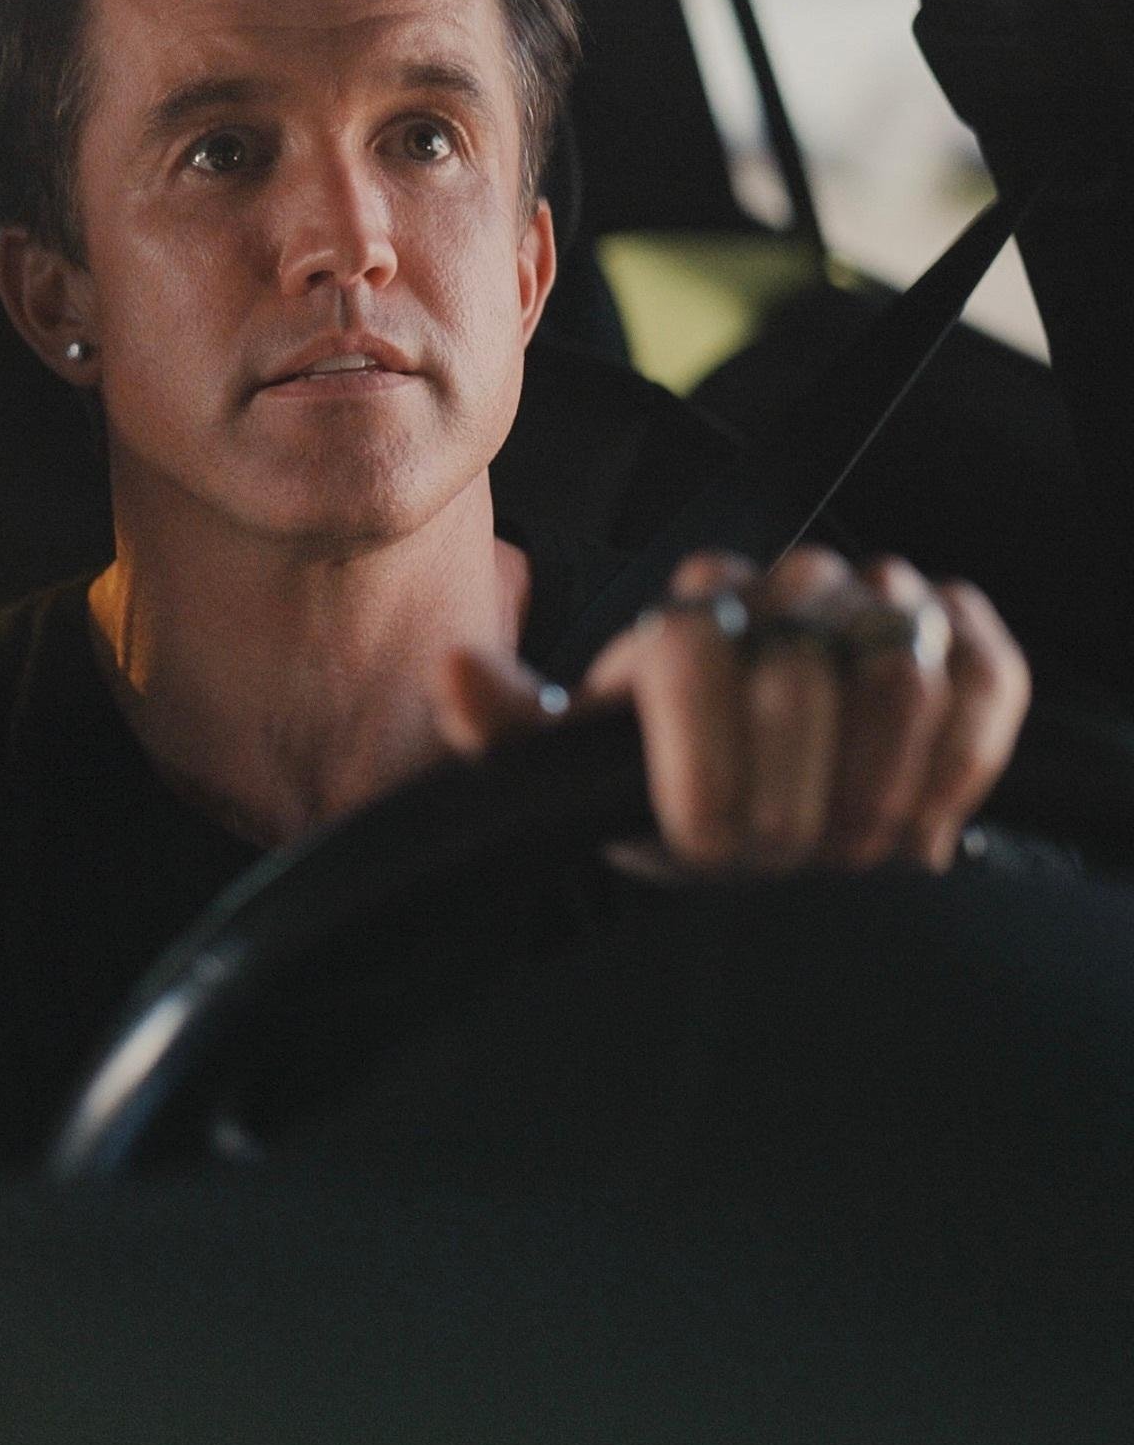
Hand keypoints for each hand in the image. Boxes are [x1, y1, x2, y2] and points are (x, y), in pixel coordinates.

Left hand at [437, 546, 1029, 872]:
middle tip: (783, 856)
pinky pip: (989, 677)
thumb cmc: (660, 785)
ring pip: (900, 671)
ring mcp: (879, 603)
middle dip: (792, 795)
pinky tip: (919, 825)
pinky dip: (963, 761)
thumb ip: (510, 733)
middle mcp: (784, 587)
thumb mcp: (573, 774)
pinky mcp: (961, 635)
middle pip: (799, 673)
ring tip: (844, 842)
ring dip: (876, 785)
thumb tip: (456, 671)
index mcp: (688, 614)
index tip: (710, 844)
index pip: (692, 654)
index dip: (706, 768)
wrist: (755, 795)